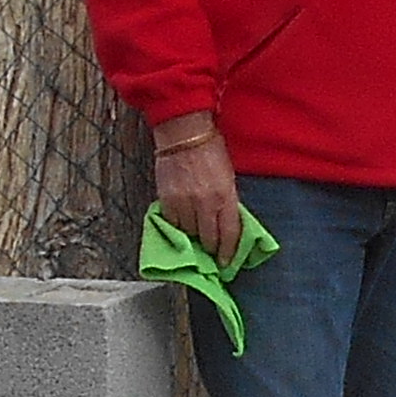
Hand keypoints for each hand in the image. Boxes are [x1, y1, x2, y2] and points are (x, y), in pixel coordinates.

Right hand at [151, 131, 248, 264]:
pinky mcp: (166, 199)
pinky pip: (172, 223)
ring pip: (188, 233)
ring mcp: (183, 202)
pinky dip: (177, 226)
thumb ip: (227, 201)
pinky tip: (181, 223)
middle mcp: (204, 203)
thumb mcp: (228, 176)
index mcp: (225, 196)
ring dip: (193, 236)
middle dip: (211, 249)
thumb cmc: (211, 150)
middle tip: (211, 254)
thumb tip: (226, 225)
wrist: (184, 133)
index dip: (228, 253)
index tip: (226, 262)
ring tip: (195, 235)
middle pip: (208, 239)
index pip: (229, 234)